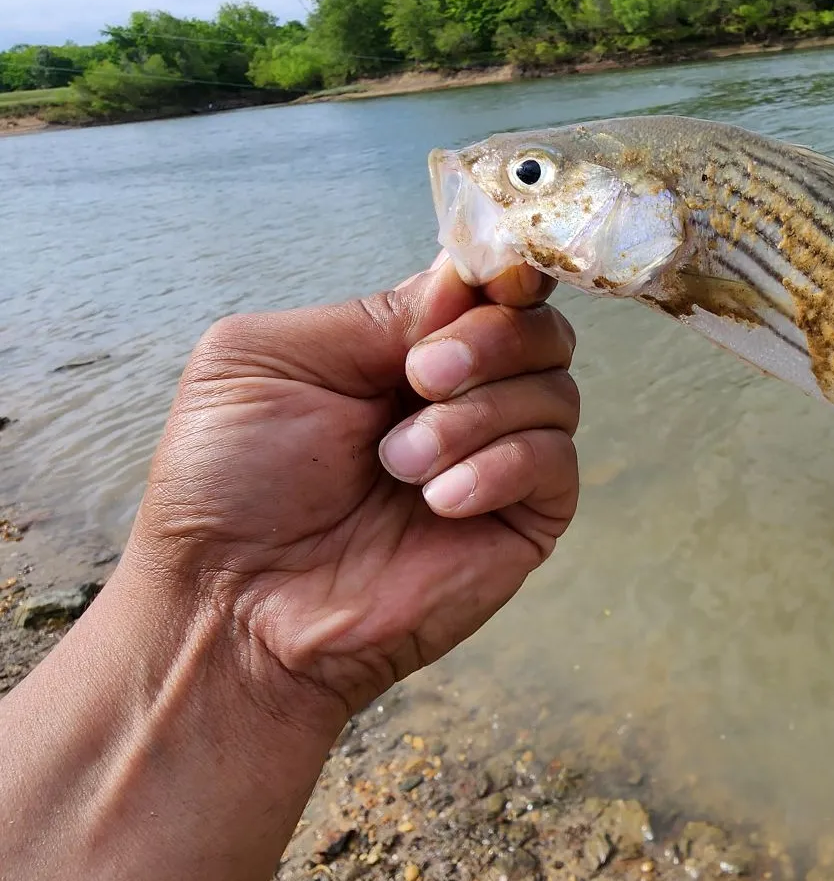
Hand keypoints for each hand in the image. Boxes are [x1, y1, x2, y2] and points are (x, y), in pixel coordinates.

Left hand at [125, 255, 578, 727]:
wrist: (237, 607)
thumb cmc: (228, 489)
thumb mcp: (268, 361)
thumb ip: (372, 313)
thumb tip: (469, 279)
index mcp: (398, 351)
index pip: (486, 289)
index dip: (500, 273)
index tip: (489, 277)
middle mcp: (458, 401)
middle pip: (540, 330)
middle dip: (491, 340)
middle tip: (421, 379)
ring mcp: (495, 463)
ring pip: (557, 392)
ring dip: (477, 416)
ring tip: (401, 464)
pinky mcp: (520, 525)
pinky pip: (557, 465)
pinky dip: (504, 466)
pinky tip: (440, 500)